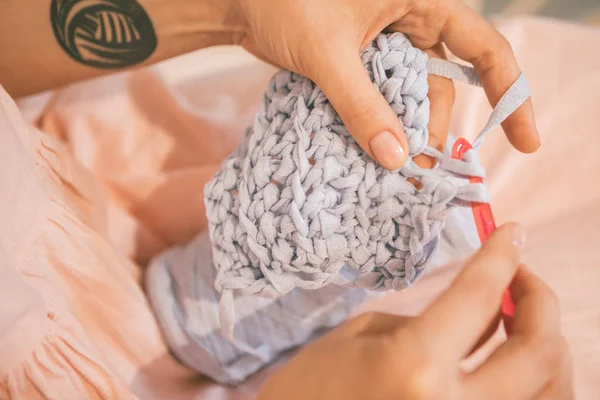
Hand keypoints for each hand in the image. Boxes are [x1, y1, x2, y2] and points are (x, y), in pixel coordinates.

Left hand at [233, 0, 539, 169]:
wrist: (241, 1)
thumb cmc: (282, 1)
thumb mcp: (326, 53)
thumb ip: (360, 104)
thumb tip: (395, 158)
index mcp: (419, 2)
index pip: (482, 47)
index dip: (512, 94)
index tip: (525, 141)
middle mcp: (409, 23)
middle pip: (443, 83)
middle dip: (439, 128)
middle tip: (428, 173)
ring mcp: (384, 46)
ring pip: (410, 96)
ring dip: (407, 132)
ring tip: (398, 172)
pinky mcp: (361, 63)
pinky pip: (382, 98)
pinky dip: (381, 124)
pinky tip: (376, 152)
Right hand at [258, 224, 572, 399]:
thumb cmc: (312, 385)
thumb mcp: (363, 335)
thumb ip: (430, 322)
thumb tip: (481, 314)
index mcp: (414, 366)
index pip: (476, 296)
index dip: (500, 256)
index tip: (512, 234)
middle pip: (537, 349)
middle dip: (539, 299)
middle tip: (520, 274)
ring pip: (551, 389)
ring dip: (545, 342)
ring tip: (517, 317)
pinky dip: (534, 378)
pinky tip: (509, 357)